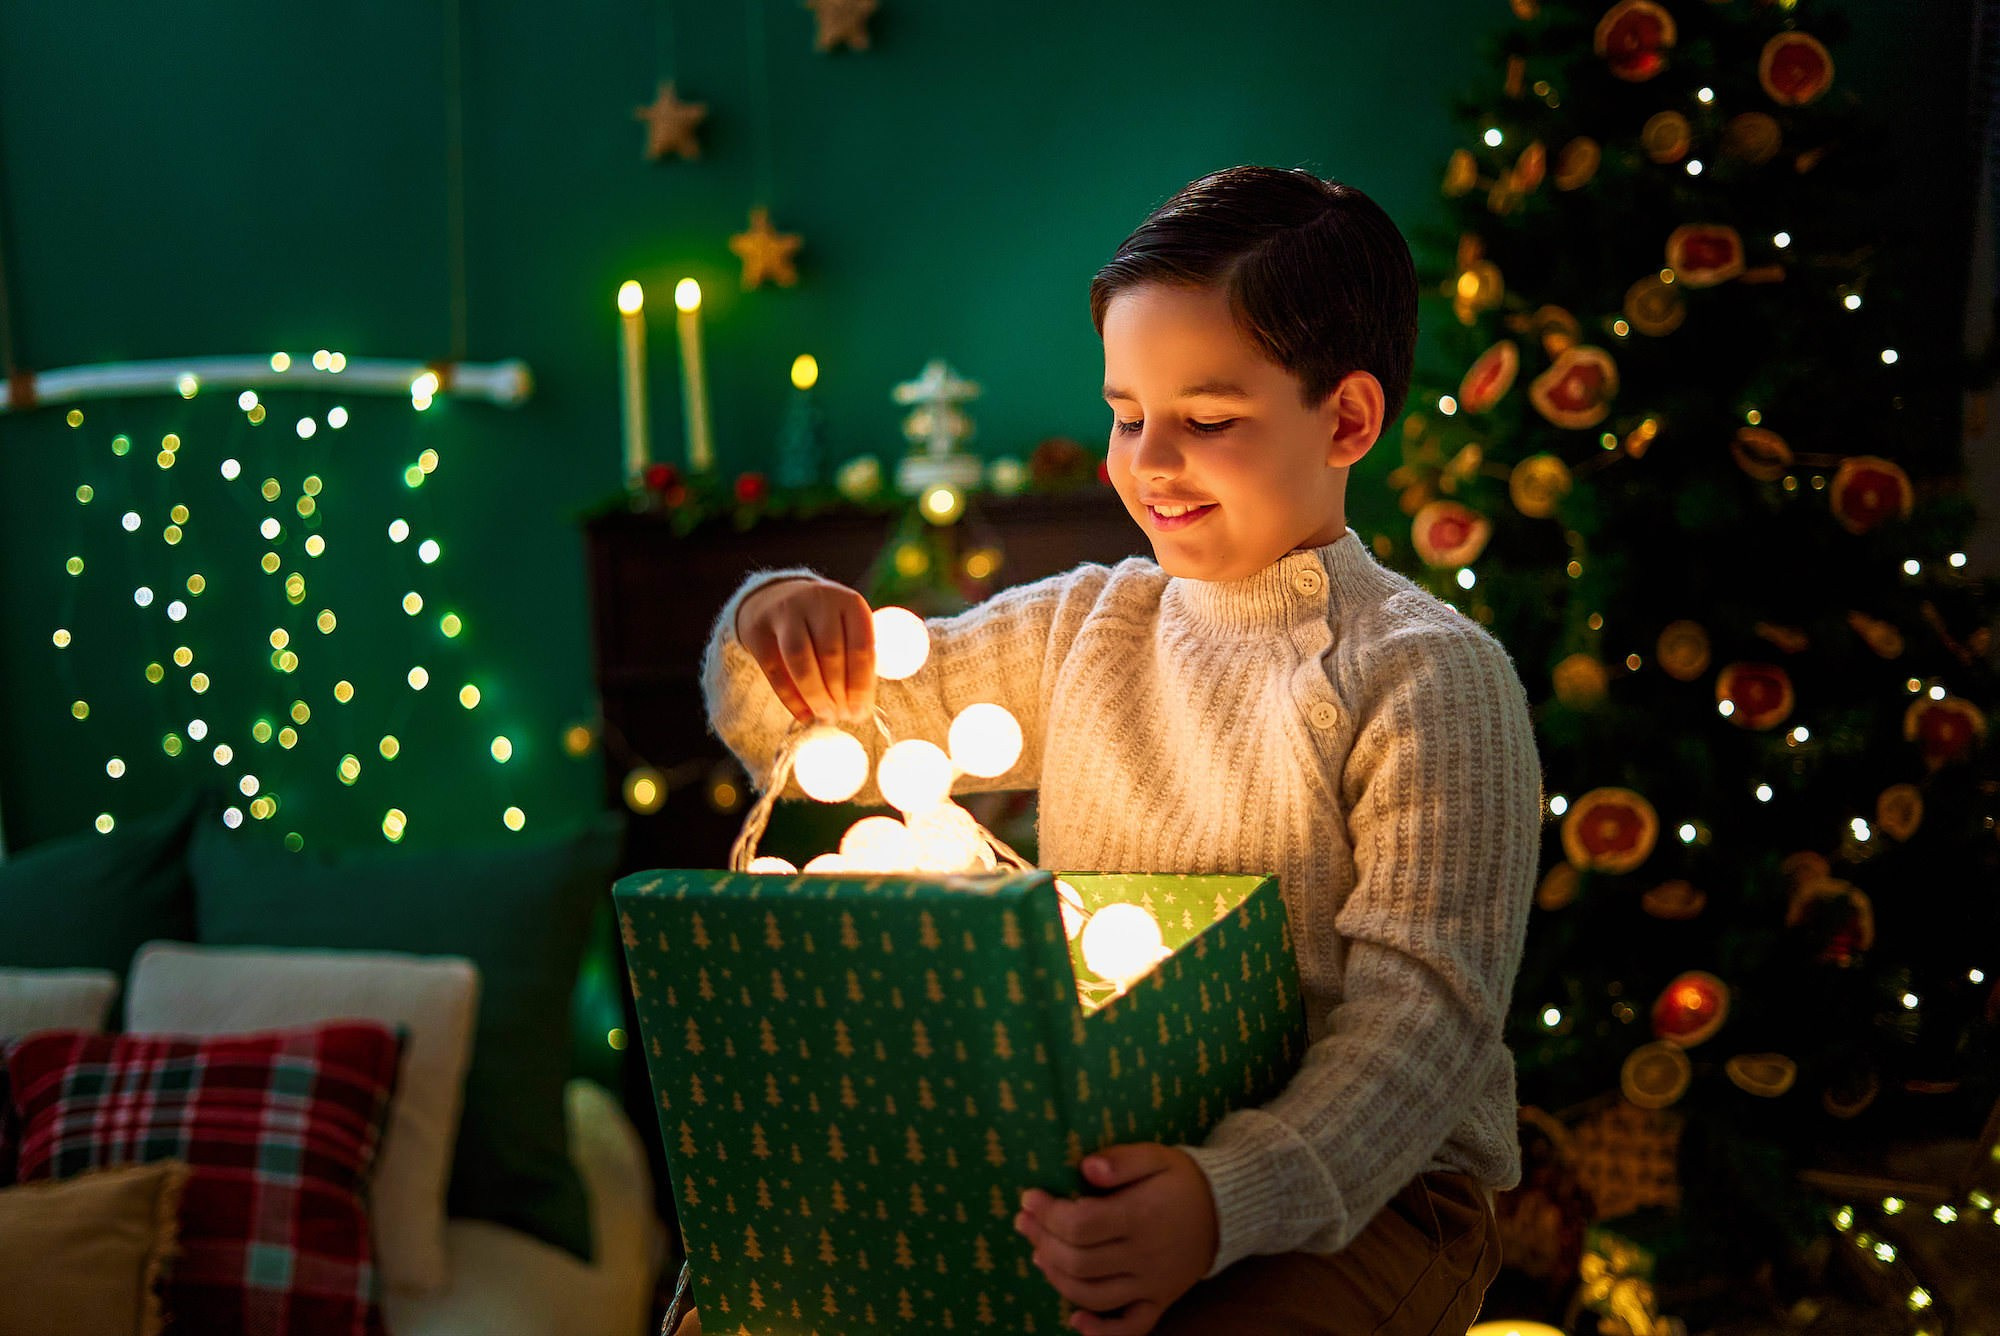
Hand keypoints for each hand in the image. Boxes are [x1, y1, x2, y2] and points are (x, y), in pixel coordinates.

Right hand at [734, 577, 876, 723]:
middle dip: (838, 693)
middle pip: (830, 654)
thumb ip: (856, 660)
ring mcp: (787, 612)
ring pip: (801, 660)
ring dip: (815, 695)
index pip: (861, 647)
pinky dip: (790, 698)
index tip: (859, 713)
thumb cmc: (823, 624)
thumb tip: (859, 708)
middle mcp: (819, 601)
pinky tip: (803, 715)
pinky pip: (775, 670)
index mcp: (850, 603)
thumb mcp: (848, 628)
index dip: (861, 685)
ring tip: (824, 715)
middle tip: (841, 716)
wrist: (776, 598)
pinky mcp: (759, 629)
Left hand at [1014, 1144, 1218, 1334]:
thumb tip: (1086, 1168)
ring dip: (1057, 1277)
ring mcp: (1152, 1284)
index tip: (1030, 1198)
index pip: (1081, 1224)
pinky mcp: (1159, 1301)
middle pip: (1079, 1260)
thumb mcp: (1155, 1156)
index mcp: (1141, 1216)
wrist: (1227, 1211)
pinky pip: (1131, 1327)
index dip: (1048, 1214)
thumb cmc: (1181, 1180)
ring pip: (1093, 1294)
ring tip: (1039, 1253)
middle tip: (1025, 1222)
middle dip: (1043, 1241)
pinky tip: (1075, 1320)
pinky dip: (1101, 1332)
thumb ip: (1121, 1160)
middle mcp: (1144, 1256)